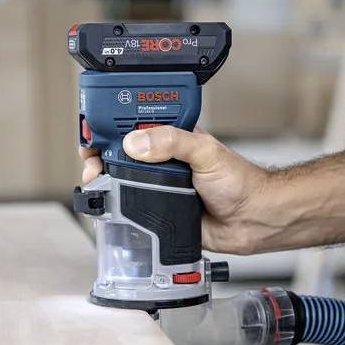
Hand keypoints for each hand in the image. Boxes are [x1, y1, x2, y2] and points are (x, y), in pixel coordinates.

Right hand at [80, 127, 271, 253]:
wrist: (252, 219)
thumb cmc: (240, 181)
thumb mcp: (204, 151)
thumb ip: (172, 142)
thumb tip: (136, 142)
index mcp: (171, 139)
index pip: (132, 125)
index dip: (110, 126)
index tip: (93, 132)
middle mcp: (162, 161)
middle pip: (119, 154)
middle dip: (98, 155)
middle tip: (92, 161)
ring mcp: (159, 187)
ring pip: (120, 182)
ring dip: (104, 182)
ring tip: (96, 182)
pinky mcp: (158, 212)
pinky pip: (131, 210)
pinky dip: (117, 208)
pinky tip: (109, 207)